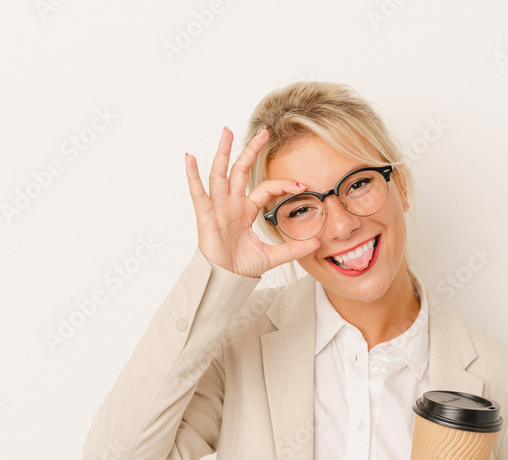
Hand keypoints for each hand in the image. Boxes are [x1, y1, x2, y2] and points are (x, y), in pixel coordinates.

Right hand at [184, 126, 321, 277]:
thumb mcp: (272, 256)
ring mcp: (218, 207)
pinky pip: (198, 192)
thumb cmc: (241, 267)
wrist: (225, 280)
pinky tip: (190, 158)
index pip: (265, 188)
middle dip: (251, 150)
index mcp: (246, 210)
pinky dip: (193, 175)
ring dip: (223, 152)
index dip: (282, 184)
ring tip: (226, 131)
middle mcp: (232, 204)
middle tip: (263, 131)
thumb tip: (317, 244)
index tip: (302, 185)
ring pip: (220, 174)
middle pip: (241, 170)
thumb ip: (293, 249)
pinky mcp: (205, 215)